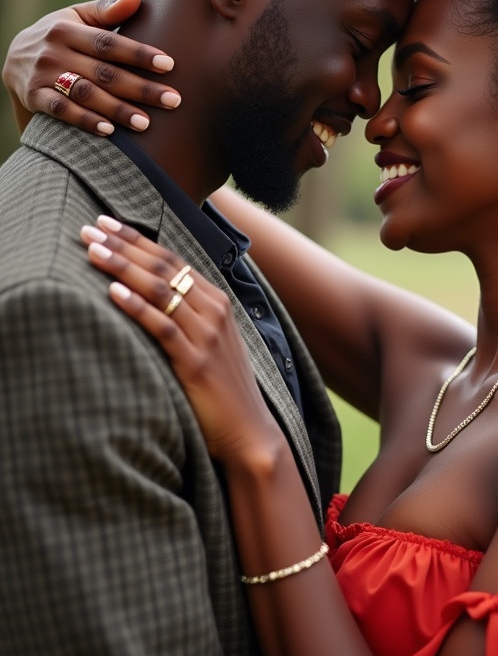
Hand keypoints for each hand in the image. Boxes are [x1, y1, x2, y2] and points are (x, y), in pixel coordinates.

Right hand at [2, 0, 180, 135]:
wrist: (14, 58)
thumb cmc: (60, 36)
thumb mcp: (77, 17)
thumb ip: (106, 11)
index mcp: (67, 29)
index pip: (109, 43)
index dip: (138, 54)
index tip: (169, 65)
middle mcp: (54, 51)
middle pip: (104, 72)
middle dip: (140, 88)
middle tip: (173, 100)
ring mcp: (43, 76)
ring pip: (85, 94)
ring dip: (117, 109)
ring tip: (146, 122)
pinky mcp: (35, 97)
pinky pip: (62, 111)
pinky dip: (85, 121)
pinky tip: (110, 132)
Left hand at [80, 216, 272, 461]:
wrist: (250, 432)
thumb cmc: (223, 390)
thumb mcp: (210, 344)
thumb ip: (187, 317)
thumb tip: (149, 296)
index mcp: (217, 302)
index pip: (173, 259)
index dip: (138, 239)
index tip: (107, 223)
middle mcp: (214, 312)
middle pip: (165, 267)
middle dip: (124, 244)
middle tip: (90, 228)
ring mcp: (207, 336)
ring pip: (162, 290)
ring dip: (124, 267)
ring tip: (92, 251)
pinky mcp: (196, 363)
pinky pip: (163, 327)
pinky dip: (137, 306)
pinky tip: (114, 293)